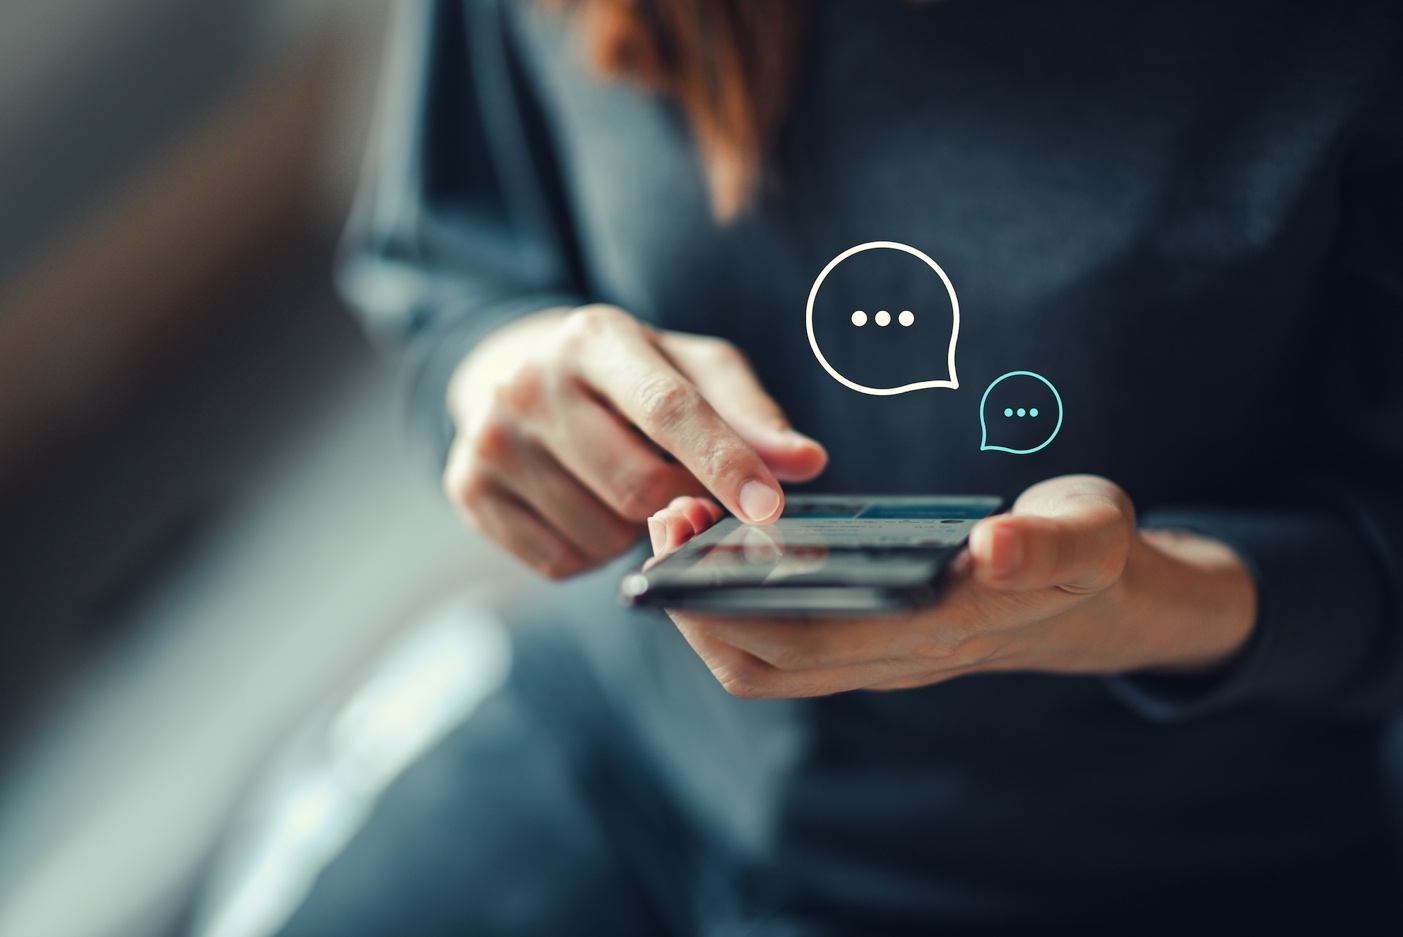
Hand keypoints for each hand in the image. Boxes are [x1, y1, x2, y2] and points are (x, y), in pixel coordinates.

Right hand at [443, 305, 827, 577]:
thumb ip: (752, 415)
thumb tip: (806, 462)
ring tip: (619, 484)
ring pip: (600, 534)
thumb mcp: (693, 371)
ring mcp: (490, 437)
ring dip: (631, 531)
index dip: (725, 463)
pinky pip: (559, 562)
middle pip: (638, 487)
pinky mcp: (467, 488)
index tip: (769, 508)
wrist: (517, 374)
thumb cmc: (632, 377)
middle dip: (678, 502)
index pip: (669, 408)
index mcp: (595, 337)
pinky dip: (588, 551)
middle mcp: (530, 380)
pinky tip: (582, 505)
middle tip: (679, 483)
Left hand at [650, 476, 1257, 697]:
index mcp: (939, 630)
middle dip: (695, 599)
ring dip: (705, 607)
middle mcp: (896, 659)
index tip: (688, 530)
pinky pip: (780, 647)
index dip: (733, 599)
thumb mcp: (1090, 533)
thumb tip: (995, 549)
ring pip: (763, 664)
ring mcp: (879, 658)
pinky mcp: (870, 644)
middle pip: (763, 660)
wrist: (1099, 601)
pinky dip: (734, 607)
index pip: (809, 638)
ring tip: (683, 526)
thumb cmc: (1086, 554)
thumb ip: (1051, 543)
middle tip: (666, 515)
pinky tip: (724, 546)